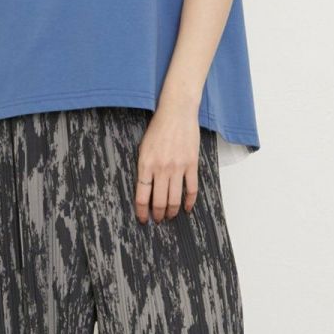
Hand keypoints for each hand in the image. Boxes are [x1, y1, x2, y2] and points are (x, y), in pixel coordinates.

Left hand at [135, 104, 199, 223]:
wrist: (177, 113)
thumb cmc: (158, 128)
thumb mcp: (143, 148)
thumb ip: (144, 168)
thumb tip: (145, 190)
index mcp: (145, 165)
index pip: (142, 196)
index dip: (142, 211)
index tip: (143, 219)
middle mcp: (161, 169)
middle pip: (159, 201)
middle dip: (157, 215)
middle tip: (158, 220)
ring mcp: (178, 167)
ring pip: (174, 199)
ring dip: (171, 211)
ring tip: (170, 216)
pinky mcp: (192, 165)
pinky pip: (191, 189)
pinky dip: (189, 202)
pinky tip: (187, 208)